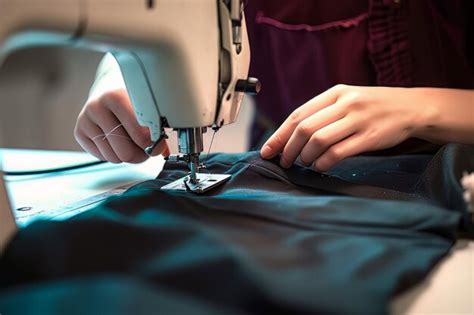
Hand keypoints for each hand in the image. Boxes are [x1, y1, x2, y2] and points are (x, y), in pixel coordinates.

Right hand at [74, 89, 168, 162]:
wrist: (110, 84)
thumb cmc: (133, 96)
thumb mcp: (149, 104)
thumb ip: (159, 126)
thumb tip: (167, 150)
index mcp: (116, 96)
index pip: (141, 135)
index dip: (154, 144)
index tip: (159, 143)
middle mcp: (97, 107)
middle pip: (126, 152)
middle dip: (141, 154)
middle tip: (147, 147)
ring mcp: (86, 120)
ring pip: (115, 158)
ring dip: (128, 154)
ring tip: (133, 141)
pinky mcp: (79, 132)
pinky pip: (103, 157)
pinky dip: (114, 153)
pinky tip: (118, 139)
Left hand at [260, 84, 429, 170]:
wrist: (413, 107)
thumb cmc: (373, 107)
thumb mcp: (347, 100)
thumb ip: (323, 113)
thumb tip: (290, 136)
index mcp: (335, 93)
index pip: (298, 115)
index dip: (279, 135)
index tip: (267, 150)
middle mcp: (345, 103)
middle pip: (304, 128)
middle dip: (288, 149)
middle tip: (284, 162)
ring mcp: (358, 119)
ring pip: (318, 140)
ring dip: (305, 157)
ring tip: (304, 163)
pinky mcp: (370, 136)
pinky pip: (338, 152)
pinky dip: (323, 163)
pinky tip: (320, 167)